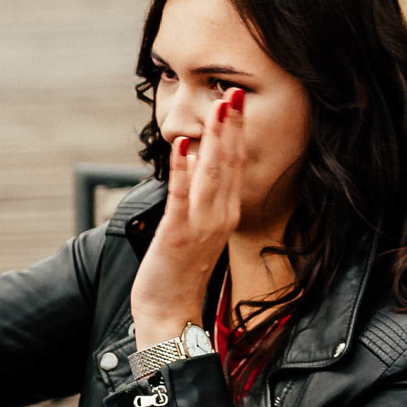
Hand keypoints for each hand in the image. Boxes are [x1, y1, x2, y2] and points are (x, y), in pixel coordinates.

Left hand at [131, 89, 247, 348]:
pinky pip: (181, 198)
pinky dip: (182, 171)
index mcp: (225, 213)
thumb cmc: (178, 273)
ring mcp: (201, 226)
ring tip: (218, 108)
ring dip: (215, 139)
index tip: (236, 102)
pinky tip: (181, 148)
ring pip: (211, 175)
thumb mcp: (192, 227)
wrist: (170, 315)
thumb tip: (195, 160)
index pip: (234, 166)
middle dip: (230, 127)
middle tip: (234, 92)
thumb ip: (197, 195)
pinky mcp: (177, 236)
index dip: (236, 133)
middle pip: (229, 164)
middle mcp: (219, 217)